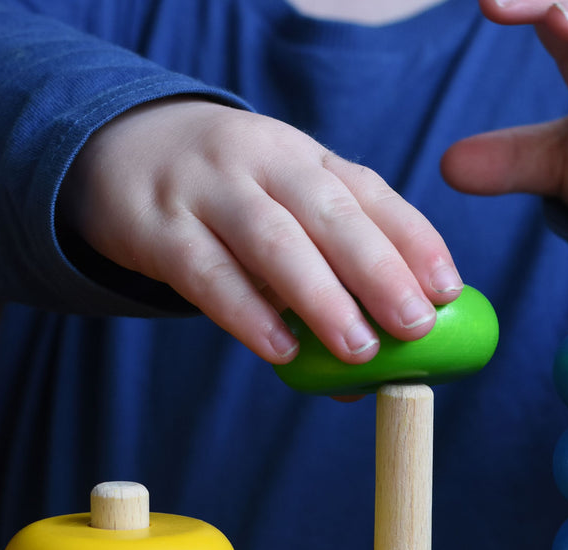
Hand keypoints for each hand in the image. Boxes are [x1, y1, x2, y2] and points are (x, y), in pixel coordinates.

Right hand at [59, 98, 462, 362]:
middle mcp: (261, 161)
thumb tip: (367, 380)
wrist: (119, 151)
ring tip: (358, 349)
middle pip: (328, 212)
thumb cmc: (226, 202)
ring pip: (272, 239)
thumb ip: (322, 280)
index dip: (413, 239)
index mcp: (303, 158)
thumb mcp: (279, 212)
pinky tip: (281, 350)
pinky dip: (247, 314)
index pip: (368, 192)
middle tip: (414, 325)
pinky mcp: (157, 227)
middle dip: (378, 270)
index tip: (448, 290)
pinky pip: (206, 273)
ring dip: (321, 297)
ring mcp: (207, 190)